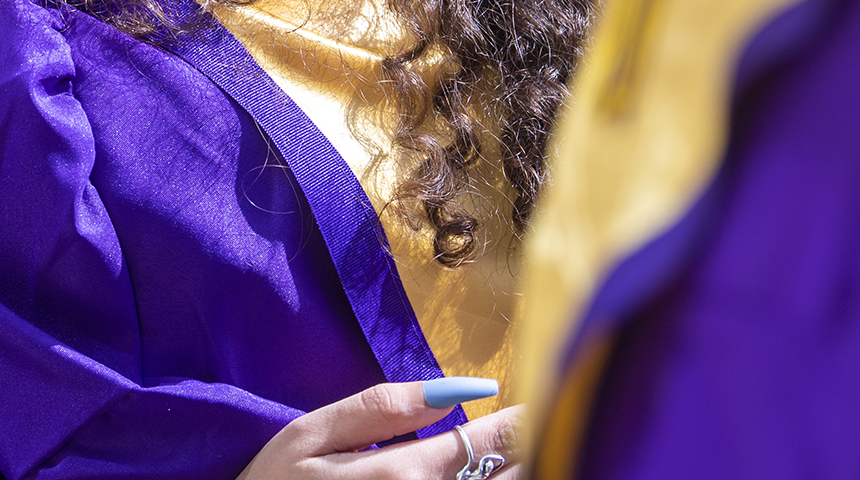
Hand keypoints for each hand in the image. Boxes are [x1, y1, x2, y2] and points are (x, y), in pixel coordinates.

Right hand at [238, 382, 522, 478]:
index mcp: (402, 474)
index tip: (549, 401)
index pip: (488, 440)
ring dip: (517, 476)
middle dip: (533, 454)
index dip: (525, 420)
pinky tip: (483, 479)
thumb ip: (383, 408)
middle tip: (546, 431)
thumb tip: (457, 388)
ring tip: (528, 456)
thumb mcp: (310, 436)